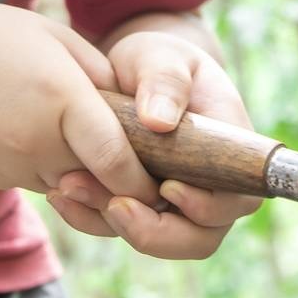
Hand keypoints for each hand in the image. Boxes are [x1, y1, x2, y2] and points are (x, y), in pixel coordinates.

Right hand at [0, 1, 161, 207]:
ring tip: (90, 140)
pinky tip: (43, 134)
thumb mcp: (54, 38)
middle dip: (126, 182)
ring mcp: (16, 165)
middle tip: (147, 167)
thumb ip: (99, 76)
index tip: (165, 181)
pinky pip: (43, 181)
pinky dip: (57, 168)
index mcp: (62, 100)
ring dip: (90, 175)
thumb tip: (135, 111)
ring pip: (74, 186)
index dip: (145, 180)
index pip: (119, 160)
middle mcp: (40, 142)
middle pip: (102, 183)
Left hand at [46, 29, 263, 258]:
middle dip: (158, 234)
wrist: (131, 72)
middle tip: (114, 207)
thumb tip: (159, 122)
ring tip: (72, 189)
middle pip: (201, 237)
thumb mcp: (161, 57)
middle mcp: (211, 185)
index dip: (208, 207)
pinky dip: (90, 218)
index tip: (167, 188)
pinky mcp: (141, 206)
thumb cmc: (157, 61)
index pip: (237, 198)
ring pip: (160, 240)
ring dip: (117, 226)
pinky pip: (122, 228)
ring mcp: (176, 201)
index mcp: (231, 149)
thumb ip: (164, 80)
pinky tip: (60, 193)